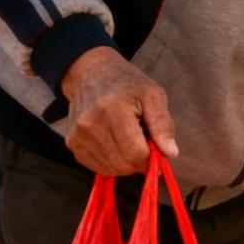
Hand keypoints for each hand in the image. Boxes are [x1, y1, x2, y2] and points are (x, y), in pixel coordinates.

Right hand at [61, 47, 178, 173]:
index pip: (136, 153)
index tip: (155, 147)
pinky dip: (112, 162)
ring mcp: (78, 135)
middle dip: (139, 161)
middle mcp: (91, 124)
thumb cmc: (127, 84)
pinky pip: (98, 167)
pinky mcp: (72, 143)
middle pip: (123, 164)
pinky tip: (115, 143)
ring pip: (111, 169)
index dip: (151, 157)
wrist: (91, 74)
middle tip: (143, 142)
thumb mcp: (153, 95)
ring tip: (127, 139)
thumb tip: (171, 153)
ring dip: (125, 162)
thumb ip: (163, 124)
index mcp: (114, 110)